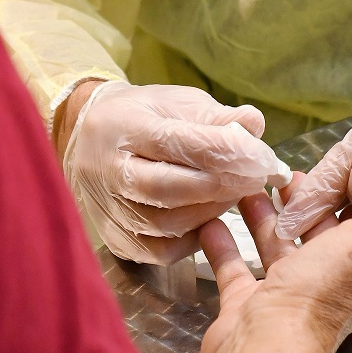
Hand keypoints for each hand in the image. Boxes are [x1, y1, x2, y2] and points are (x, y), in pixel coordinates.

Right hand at [60, 80, 284, 264]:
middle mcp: (108, 171)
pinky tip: (209, 216)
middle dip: (222, 184)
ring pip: (166, 224)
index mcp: (122, 126)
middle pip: (168, 187)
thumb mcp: (176, 102)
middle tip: (256, 178)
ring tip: (235, 193)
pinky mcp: (116, 239)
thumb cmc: (142, 116)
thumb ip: (214, 116)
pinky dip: (193, 238)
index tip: (262, 156)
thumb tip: (254, 126)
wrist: (89, 140)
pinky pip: (161, 250)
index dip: (225, 151)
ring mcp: (109, 209)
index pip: (176, 142)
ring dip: (211, 211)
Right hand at [198, 156, 351, 352]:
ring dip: (263, 216)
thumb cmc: (319, 294)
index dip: (351, 189)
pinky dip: (224, 242)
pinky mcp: (249, 301)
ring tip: (247, 185)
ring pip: (276, 244)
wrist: (264, 348)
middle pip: (317, 230)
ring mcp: (286, 292)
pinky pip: (235, 265)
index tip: (336, 158)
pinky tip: (211, 219)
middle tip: (284, 171)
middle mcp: (327, 279)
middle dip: (304, 200)